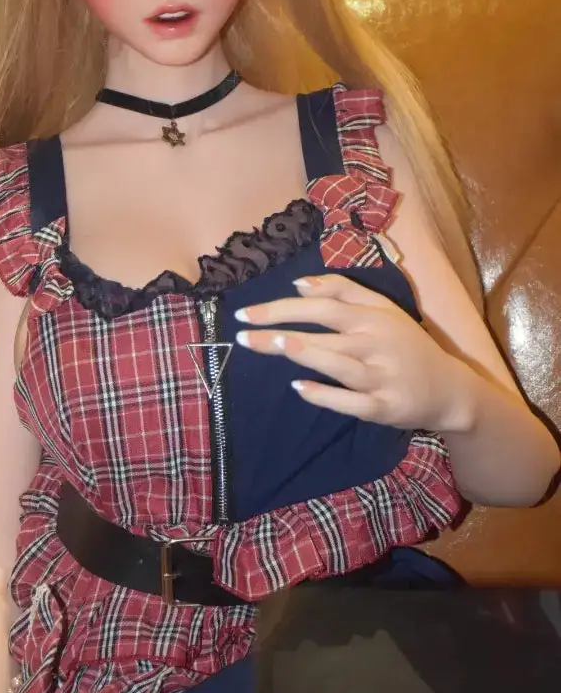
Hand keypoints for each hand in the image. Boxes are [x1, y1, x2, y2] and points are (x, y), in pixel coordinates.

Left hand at [234, 274, 465, 432]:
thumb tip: (299, 284)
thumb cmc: (406, 345)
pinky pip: (351, 402)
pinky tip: (299, 388)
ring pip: (339, 364)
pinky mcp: (384, 409)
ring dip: (305, 354)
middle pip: (325, 332)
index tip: (247, 313)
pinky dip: (326, 395)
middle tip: (242, 335)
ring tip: (272, 346)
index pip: (323, 305)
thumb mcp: (382, 310)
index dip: (283, 307)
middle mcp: (378, 343)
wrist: (450, 390)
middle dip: (281, 330)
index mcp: (373, 317)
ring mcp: (382, 377)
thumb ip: (342, 291)